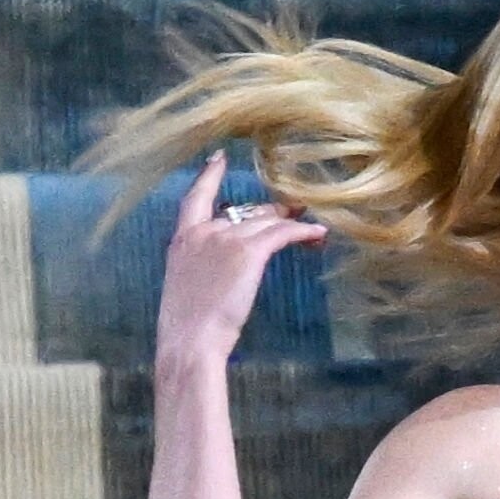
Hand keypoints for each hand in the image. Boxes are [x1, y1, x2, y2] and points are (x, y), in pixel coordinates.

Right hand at [155, 149, 328, 360]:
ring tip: (312, 226)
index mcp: (183, 240)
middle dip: (270, 213)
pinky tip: (316, 234)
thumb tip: (228, 263)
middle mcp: (203, 232)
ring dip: (291, 222)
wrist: (190, 340)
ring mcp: (225, 239)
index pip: (195, 198)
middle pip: (243, 212)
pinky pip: (282, 233)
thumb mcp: (188, 285)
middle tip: (292, 211)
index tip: (219, 158)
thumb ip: (204, 265)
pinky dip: (302, 232)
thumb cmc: (188, 325)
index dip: (209, 176)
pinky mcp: (248, 252)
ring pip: (265, 221)